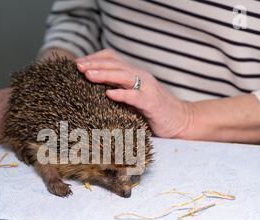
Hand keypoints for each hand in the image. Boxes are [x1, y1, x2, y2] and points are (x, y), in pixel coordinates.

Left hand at [76, 49, 191, 138]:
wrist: (182, 121)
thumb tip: (95, 93)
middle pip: (115, 64)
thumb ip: (119, 91)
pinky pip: (135, 96)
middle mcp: (141, 77)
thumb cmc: (155, 112)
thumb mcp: (134, 98)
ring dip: (104, 74)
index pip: (113, 59)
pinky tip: (109, 94)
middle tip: (77, 66)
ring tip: (88, 75)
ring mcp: (147, 89)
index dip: (95, 58)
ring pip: (123, 76)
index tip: (78, 63)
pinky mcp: (152, 104)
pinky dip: (121, 94)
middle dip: (94, 64)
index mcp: (135, 74)